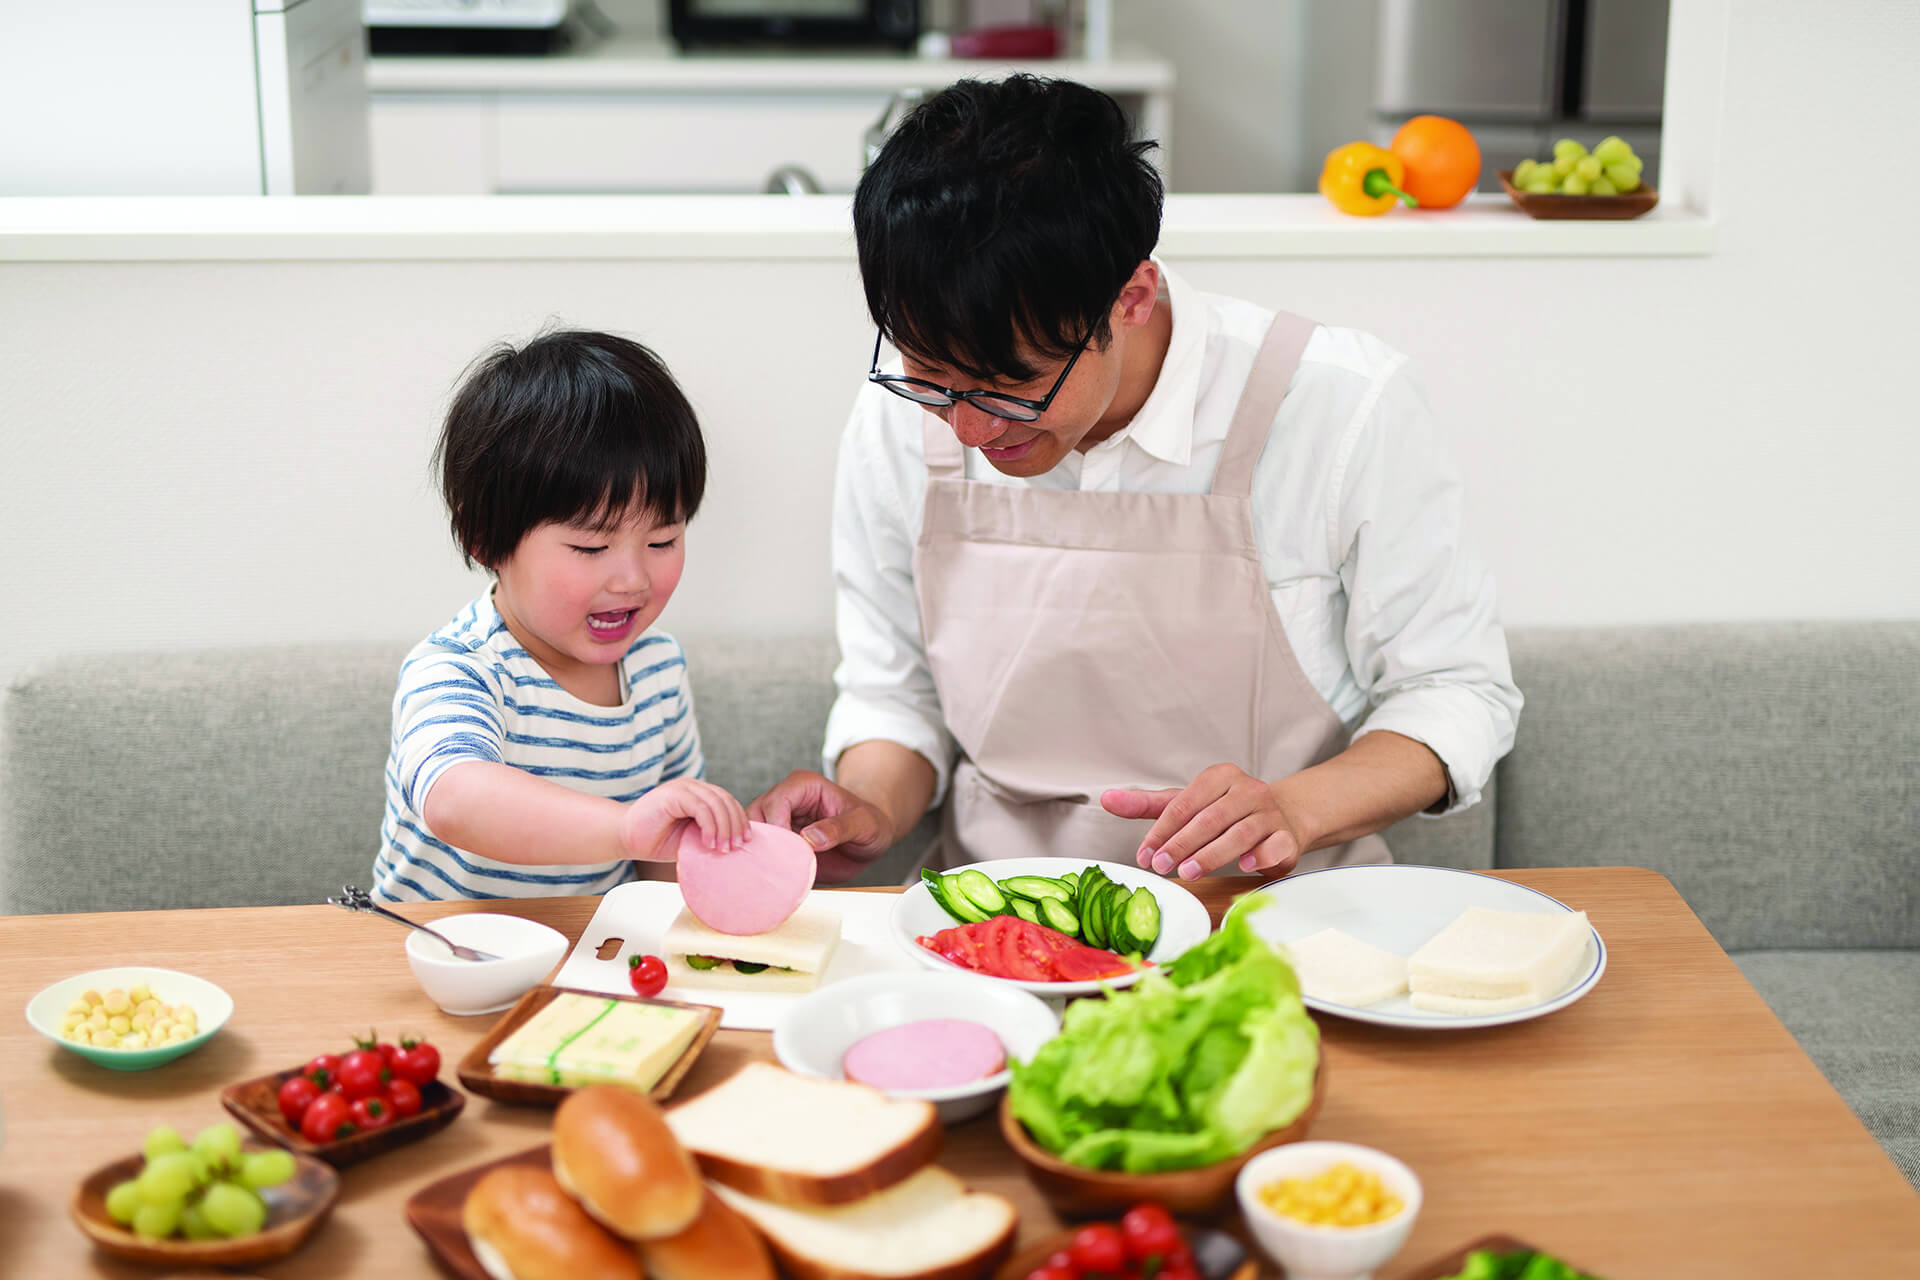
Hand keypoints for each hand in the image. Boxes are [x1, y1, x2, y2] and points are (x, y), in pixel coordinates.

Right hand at [620, 778, 747, 861]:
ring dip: (724, 828)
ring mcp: (682, 787)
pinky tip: (709, 843)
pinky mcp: (673, 794)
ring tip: (724, 849)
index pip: (727, 801)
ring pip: (716, 803)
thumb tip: (736, 845)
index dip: (740, 820)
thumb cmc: (657, 840)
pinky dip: (710, 827)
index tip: (746, 840)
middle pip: (725, 800)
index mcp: (698, 793)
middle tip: (737, 847)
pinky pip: (701, 808)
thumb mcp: (690, 837)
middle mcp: (692, 786)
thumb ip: (709, 833)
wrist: (625, 837)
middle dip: (736, 825)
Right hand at [748, 769, 893, 883]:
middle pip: (755, 816)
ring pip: (752, 834)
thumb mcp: (863, 824)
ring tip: (775, 872)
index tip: (789, 852)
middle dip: (763, 842)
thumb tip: (810, 838)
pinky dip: (763, 864)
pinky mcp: (777, 840)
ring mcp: (778, 820)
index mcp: (803, 785)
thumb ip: (839, 828)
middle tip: (777, 866)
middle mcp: (785, 799)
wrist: (869, 839)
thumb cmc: (869, 823)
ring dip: (760, 854)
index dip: (777, 827)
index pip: (776, 802)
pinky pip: (760, 850)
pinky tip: (774, 876)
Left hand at [1102, 763, 1307, 880]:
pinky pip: (1274, 846)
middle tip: (1162, 866)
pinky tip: (1243, 867)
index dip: (1162, 831)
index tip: (1145, 855)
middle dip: (1182, 844)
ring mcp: (1269, 813)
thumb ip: (1148, 804)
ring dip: (1212, 855)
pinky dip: (1259, 856)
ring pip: (1239, 833)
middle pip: (1210, 818)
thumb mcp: (1186, 804)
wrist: (1281, 818)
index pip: (1185, 803)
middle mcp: (1247, 790)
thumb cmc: (1225, 812)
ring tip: (1188, 872)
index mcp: (1220, 777)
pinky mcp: (1287, 837)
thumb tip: (1106, 799)